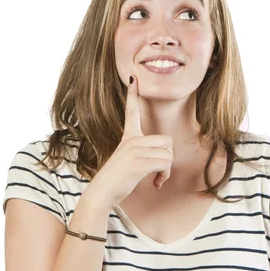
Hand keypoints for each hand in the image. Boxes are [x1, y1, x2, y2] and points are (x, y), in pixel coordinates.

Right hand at [92, 74, 173, 207]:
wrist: (101, 192)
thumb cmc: (115, 181)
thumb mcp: (127, 161)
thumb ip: (141, 154)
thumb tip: (163, 157)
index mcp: (127, 137)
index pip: (131, 112)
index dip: (132, 95)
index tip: (133, 78)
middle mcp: (132, 140)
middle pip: (167, 140)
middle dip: (167, 158)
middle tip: (158, 171)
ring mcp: (136, 149)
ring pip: (168, 154)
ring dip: (166, 170)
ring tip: (155, 178)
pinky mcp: (140, 160)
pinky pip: (166, 163)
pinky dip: (164, 175)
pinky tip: (155, 183)